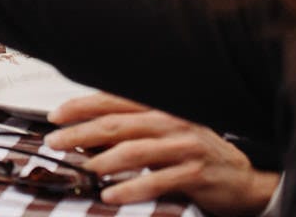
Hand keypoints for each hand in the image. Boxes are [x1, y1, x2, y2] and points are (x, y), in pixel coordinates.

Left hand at [46, 93, 279, 215]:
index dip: (81, 106)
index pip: (113, 100)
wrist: (241, 178)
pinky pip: (157, 180)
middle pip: (117, 123)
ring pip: (134, 150)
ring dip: (102, 160)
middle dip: (80, 132)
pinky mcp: (196, 173)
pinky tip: (111, 194)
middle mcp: (171, 121)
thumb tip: (83, 139)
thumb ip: (128, 132)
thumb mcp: (161, 136)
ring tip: (81, 169)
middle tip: (55, 141)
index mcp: (159, 107)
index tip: (55, 116)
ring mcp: (184, 146)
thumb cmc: (194, 154)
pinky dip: (131, 188)